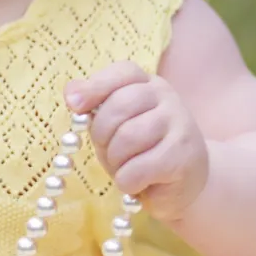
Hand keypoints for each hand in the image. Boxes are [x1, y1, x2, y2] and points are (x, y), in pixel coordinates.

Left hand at [65, 61, 208, 225]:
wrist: (184, 180)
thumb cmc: (141, 149)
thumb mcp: (114, 123)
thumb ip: (94, 104)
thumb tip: (71, 92)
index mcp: (148, 83)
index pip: (122, 72)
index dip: (94, 86)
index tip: (73, 105)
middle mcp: (166, 97)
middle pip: (119, 106)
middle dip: (102, 134)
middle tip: (107, 150)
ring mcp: (179, 124)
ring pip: (127, 138)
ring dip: (115, 161)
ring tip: (125, 168)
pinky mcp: (182, 157)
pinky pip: (138, 169)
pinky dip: (128, 181)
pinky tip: (137, 183)